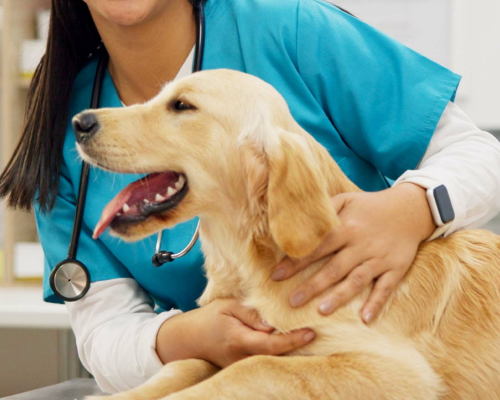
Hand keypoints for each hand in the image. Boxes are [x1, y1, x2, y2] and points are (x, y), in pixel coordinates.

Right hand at [156, 298, 315, 367]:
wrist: (189, 339)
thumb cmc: (209, 318)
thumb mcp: (227, 307)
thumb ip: (250, 314)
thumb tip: (272, 323)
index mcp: (240, 340)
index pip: (272, 344)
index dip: (293, 340)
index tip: (311, 332)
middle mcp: (243, 358)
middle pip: (278, 356)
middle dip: (299, 347)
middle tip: (321, 334)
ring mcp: (243, 367)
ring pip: (274, 361)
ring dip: (292, 351)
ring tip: (312, 338)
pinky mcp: (243, 369)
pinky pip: (266, 362)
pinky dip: (281, 353)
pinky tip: (294, 344)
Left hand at [272, 183, 435, 323]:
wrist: (410, 208)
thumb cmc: (370, 206)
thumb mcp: (346, 200)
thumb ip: (324, 211)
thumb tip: (296, 219)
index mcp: (346, 227)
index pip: (316, 247)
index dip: (296, 262)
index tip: (277, 275)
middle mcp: (361, 244)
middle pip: (333, 268)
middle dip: (312, 286)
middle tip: (292, 301)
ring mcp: (379, 258)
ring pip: (356, 280)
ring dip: (339, 296)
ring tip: (321, 311)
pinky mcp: (396, 268)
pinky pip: (385, 288)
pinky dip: (376, 303)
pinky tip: (365, 319)